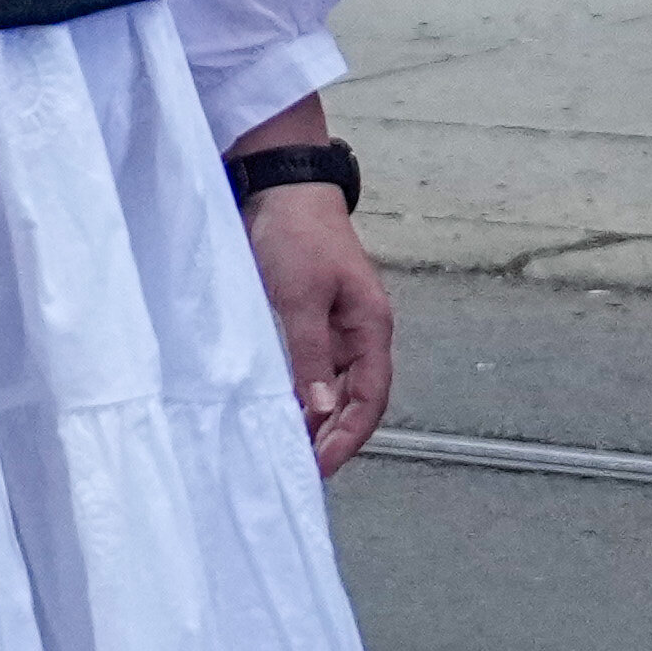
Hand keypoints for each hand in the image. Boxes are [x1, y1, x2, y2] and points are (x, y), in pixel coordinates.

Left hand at [247, 171, 395, 471]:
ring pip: (336, 383)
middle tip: (306, 465)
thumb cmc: (295, 234)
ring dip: (320, 414)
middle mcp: (360, 330)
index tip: (324, 464)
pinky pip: (316, 364)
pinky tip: (285, 406)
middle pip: (357, 396)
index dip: (350, 434)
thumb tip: (320, 409)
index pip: (371, 397)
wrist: (280, 185)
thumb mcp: (301, 297)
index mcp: (371, 326)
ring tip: (294, 445)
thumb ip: (312, 354)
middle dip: (336, 433)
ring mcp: (337, 322)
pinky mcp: (312, 313)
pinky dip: (305, 389)